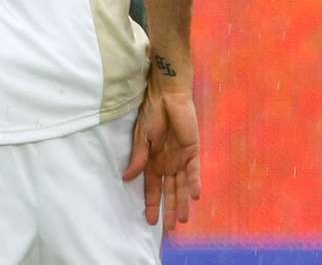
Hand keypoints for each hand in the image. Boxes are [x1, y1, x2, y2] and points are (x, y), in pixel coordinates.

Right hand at [122, 76, 201, 231]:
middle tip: (171, 227)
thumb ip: (138, 158)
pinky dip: (193, 183)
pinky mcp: (192, 149)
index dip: (152, 204)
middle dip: (169, 209)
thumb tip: (127, 178)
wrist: (167, 95)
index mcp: (153, 161)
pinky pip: (194, 170)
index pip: (153, 188)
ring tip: (182, 219)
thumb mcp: (141, 138)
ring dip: (182, 201)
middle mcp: (167, 163)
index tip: (150, 221)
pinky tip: (194, 196)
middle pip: (169, 191)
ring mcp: (180, 157)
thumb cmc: (152, 113)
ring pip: (181, 185)